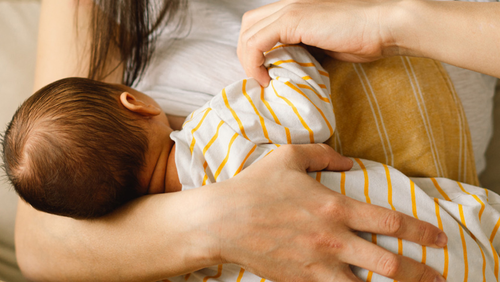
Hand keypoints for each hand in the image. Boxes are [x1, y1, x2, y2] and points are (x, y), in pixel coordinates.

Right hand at [209, 144, 446, 281]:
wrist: (222, 221)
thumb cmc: (255, 186)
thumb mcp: (288, 157)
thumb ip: (324, 154)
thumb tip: (349, 160)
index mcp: (333, 207)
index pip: (389, 221)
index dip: (421, 230)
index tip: (439, 237)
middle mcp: (332, 239)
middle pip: (389, 263)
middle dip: (421, 272)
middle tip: (440, 275)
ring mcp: (317, 265)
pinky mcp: (301, 281)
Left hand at [238, 0, 398, 85]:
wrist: (384, 26)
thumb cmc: (363, 38)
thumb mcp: (324, 46)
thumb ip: (303, 50)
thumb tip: (288, 68)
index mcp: (294, 10)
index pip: (258, 26)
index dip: (254, 51)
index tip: (264, 75)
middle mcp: (287, 5)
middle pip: (247, 27)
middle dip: (246, 55)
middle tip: (260, 77)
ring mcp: (288, 10)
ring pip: (247, 34)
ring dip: (248, 61)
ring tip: (262, 80)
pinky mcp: (292, 20)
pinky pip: (257, 42)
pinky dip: (254, 62)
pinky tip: (266, 78)